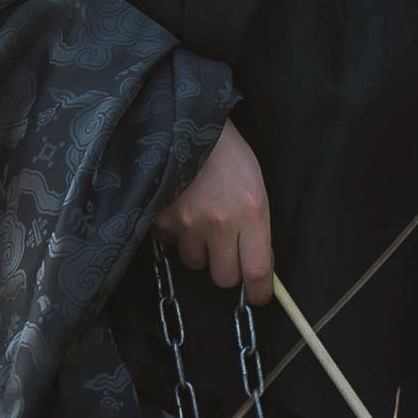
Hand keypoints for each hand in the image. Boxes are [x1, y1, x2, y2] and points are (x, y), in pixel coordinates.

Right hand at [155, 120, 276, 302]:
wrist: (184, 120)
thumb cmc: (227, 151)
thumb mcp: (254, 183)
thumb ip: (257, 225)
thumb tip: (257, 265)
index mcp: (252, 211)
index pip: (257, 271)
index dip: (257, 292)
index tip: (256, 297)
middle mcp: (220, 222)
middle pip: (224, 277)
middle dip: (226, 268)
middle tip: (226, 249)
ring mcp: (187, 223)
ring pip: (195, 262)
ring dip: (199, 249)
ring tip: (199, 217)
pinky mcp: (160, 219)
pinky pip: (170, 243)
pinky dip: (175, 233)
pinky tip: (179, 206)